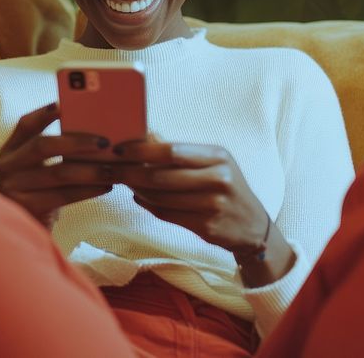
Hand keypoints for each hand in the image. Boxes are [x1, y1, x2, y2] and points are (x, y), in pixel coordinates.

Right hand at [0, 102, 116, 229]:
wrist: (27, 231)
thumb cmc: (41, 192)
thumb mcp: (38, 168)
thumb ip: (54, 149)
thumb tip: (94, 129)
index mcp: (11, 150)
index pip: (25, 124)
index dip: (45, 113)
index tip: (68, 104)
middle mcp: (7, 166)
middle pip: (43, 146)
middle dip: (77, 142)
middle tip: (105, 142)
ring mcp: (13, 187)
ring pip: (58, 173)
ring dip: (90, 170)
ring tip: (114, 168)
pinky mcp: (26, 208)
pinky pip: (63, 196)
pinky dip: (88, 190)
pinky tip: (106, 187)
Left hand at [111, 140, 268, 255]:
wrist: (252, 225)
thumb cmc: (226, 188)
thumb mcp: (213, 163)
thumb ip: (181, 152)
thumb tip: (145, 136)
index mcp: (218, 156)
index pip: (172, 150)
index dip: (141, 151)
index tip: (118, 149)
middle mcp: (219, 178)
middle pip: (163, 175)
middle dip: (131, 172)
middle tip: (111, 168)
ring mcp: (213, 204)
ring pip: (161, 197)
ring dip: (137, 190)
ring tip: (123, 182)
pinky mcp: (206, 226)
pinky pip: (167, 214)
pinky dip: (148, 205)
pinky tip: (139, 197)